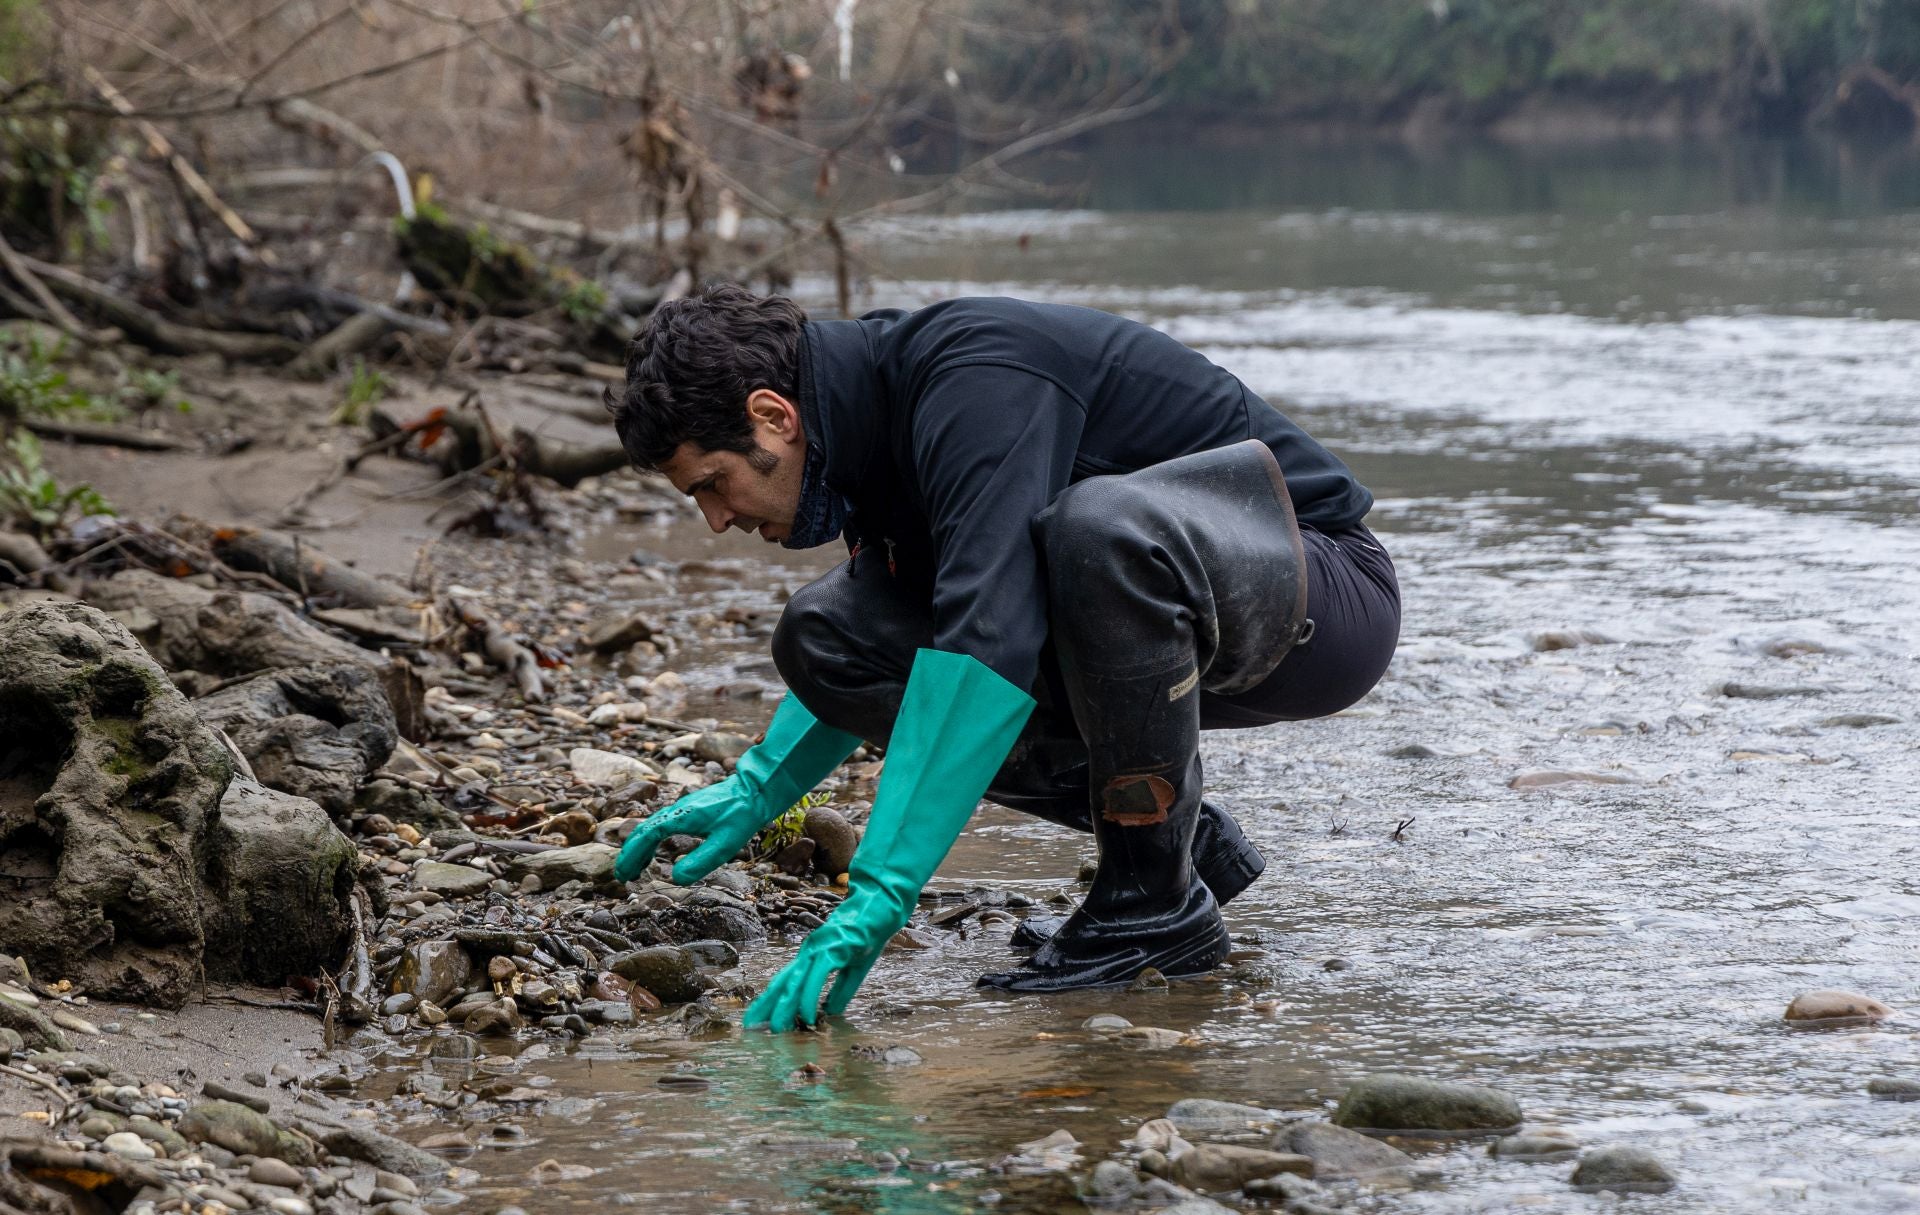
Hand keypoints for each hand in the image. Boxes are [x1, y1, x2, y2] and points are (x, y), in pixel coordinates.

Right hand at [612, 777, 765, 884]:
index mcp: (682, 817)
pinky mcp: (689, 809)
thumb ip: (700, 862)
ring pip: (651, 827)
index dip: (632, 855)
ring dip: (640, 848)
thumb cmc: (742, 816)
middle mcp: (677, 810)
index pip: (648, 835)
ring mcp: (682, 808)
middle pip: (644, 831)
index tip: (624, 873)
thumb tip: (674, 878)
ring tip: (635, 869)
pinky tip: (655, 851)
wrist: (756, 789)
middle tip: (623, 876)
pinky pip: (662, 824)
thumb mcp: (724, 845)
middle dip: (630, 854)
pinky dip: (652, 840)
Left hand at [743, 889, 902, 1031]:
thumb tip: (830, 1012)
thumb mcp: (854, 969)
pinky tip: (807, 1016)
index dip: (770, 999)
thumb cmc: (867, 934)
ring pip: (795, 982)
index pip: (786, 981)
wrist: (881, 906)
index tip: (758, 1018)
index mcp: (811, 956)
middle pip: (783, 982)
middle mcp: (809, 952)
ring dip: (784, 1007)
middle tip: (751, 1028)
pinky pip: (817, 978)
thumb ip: (841, 990)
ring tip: (775, 1029)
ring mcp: (819, 949)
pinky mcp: (833, 949)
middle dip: (766, 1006)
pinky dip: (810, 997)